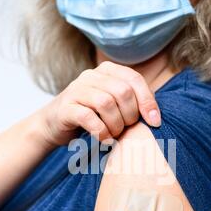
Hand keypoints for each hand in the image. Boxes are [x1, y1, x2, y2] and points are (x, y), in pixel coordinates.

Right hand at [40, 61, 160, 146]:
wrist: (53, 125)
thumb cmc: (90, 117)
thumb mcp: (112, 105)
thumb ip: (131, 103)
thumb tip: (156, 116)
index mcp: (106, 71)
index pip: (134, 80)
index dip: (148, 101)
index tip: (155, 122)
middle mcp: (90, 75)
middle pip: (122, 91)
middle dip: (130, 115)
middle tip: (126, 129)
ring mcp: (76, 89)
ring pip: (106, 103)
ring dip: (115, 125)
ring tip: (114, 134)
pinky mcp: (65, 107)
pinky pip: (88, 117)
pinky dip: (100, 132)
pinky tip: (103, 139)